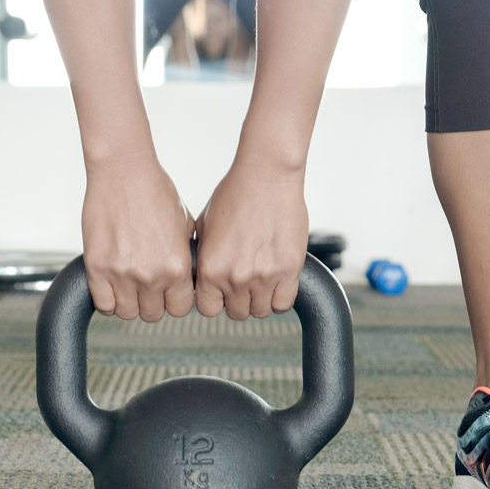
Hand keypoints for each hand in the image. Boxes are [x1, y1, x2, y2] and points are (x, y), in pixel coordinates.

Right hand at [82, 153, 195, 321]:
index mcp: (177, 267)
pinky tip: (110, 285)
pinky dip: (107, 299)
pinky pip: (103, 304)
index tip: (166, 293)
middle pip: (152, 315)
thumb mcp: (185, 226)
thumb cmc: (155, 191)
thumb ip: (186, 258)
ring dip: (127, 302)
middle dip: (150, 302)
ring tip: (127, 284)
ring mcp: (122, 274)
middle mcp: (151, 276)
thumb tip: (187, 278)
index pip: (180, 309)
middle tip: (144, 285)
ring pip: (126, 313)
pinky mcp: (97, 268)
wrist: (123, 171)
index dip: (173, 301)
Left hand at [195, 155, 308, 319]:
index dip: (215, 301)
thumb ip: (203, 257)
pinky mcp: (289, 270)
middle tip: (244, 281)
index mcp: (210, 269)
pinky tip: (277, 281)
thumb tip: (200, 276)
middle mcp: (235, 277)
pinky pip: (283, 303)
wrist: (267, 175)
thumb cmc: (234, 194)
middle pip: (236, 313)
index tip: (222, 292)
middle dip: (239, 300)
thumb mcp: (204, 226)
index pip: (208, 309)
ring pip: (261, 311)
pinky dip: (280, 297)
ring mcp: (264, 276)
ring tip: (261, 279)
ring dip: (260, 299)